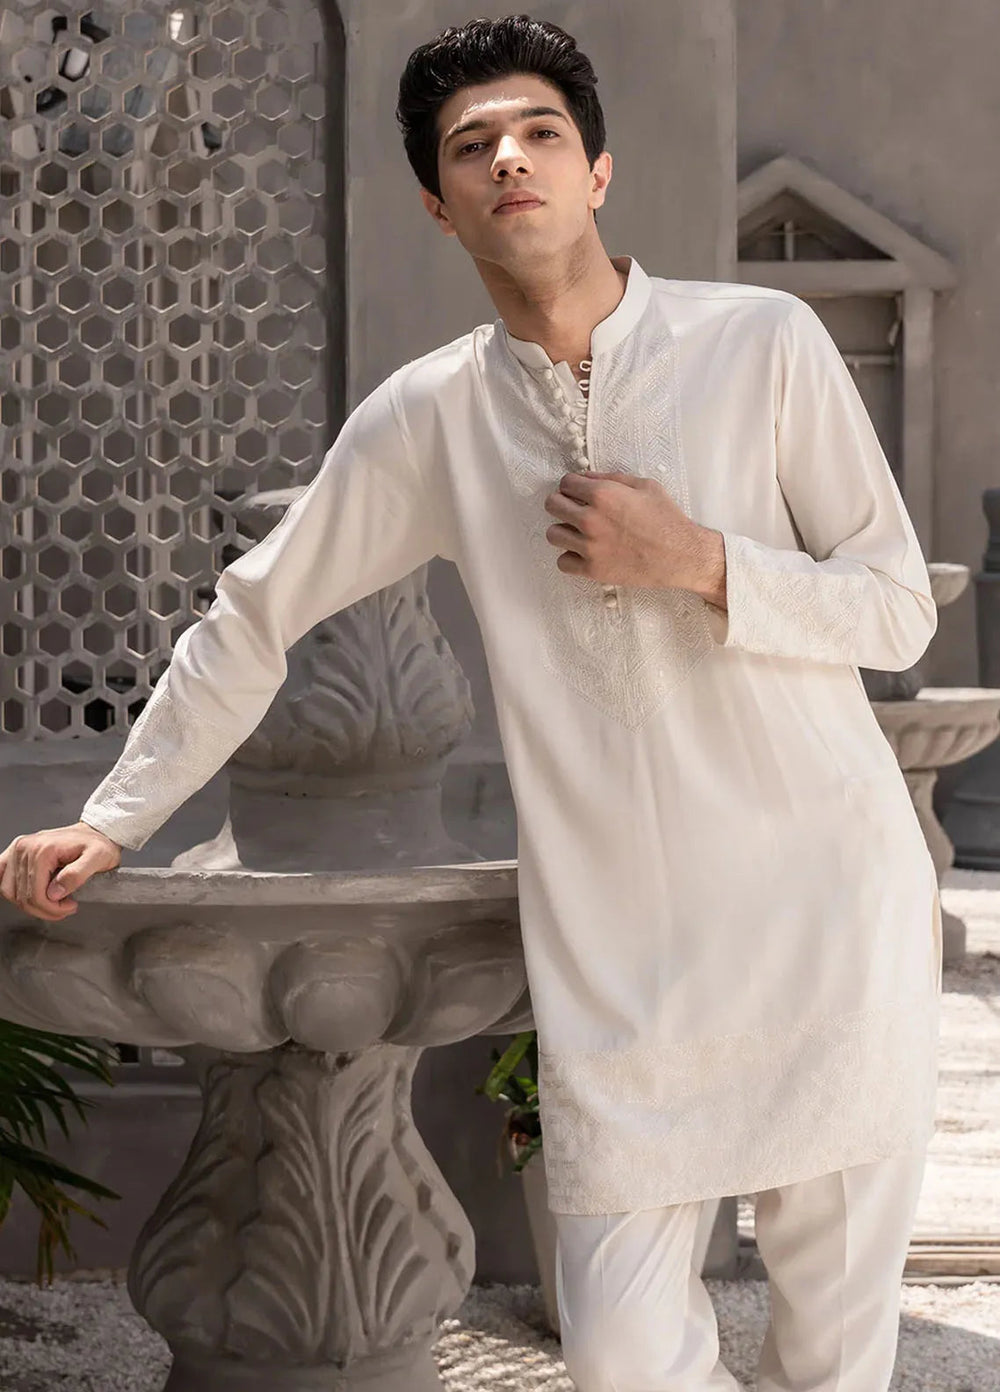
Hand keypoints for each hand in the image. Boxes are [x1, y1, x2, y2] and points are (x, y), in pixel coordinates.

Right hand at [0, 822, 121, 922]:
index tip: (70, 907)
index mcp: (43, 850)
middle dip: (44, 909)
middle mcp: (25, 847)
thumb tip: (55, 892)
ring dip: (29, 904)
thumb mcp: (99, 858)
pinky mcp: (15, 853)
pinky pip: (1, 876)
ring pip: (10, 892)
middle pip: (22, 896)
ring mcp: (17, 850)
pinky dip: (11, 890)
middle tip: (64, 907)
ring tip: (52, 902)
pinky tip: (25, 895)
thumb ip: (78, 875)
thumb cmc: (98, 844)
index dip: (52, 908)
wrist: (94, 831)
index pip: (36, 894)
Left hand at [543, 471, 725, 598]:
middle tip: (574, 509)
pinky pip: (562, 562)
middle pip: (552, 505)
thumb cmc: (667, 518)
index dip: (572, 485)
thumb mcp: (644, 486)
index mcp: (603, 495)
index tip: (578, 492)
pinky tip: (583, 553)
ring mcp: (589, 547)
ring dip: (563, 530)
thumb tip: (585, 477)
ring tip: (578, 532)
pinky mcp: (592, 570)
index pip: (565, 483)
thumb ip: (611, 479)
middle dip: (562, 503)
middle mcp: (590, 519)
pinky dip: (570, 557)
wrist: (681, 555)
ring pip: (552, 534)